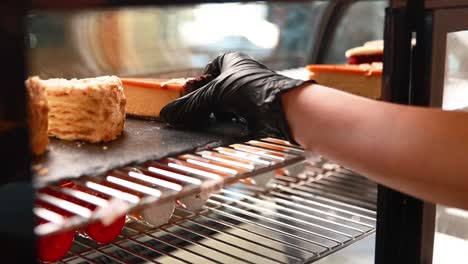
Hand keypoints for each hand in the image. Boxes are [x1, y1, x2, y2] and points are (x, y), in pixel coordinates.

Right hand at [160, 52, 313, 140]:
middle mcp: (241, 74)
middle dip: (206, 105)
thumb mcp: (215, 94)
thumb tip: (167, 115)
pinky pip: (237, 117)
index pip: (207, 72)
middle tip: (198, 116)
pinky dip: (229, 125)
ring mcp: (250, 93)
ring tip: (214, 124)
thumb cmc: (251, 91)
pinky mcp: (257, 110)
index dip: (198, 86)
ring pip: (225, 106)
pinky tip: (228, 130)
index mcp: (231, 61)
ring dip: (218, 117)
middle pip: (214, 91)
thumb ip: (190, 105)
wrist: (283, 109)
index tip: (191, 99)